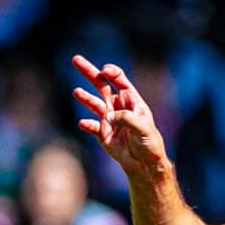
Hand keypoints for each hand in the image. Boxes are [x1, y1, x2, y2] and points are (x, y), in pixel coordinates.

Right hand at [71, 55, 167, 175]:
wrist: (144, 164)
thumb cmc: (149, 143)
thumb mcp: (143, 128)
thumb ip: (127, 118)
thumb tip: (108, 115)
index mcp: (131, 101)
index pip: (119, 80)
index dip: (111, 72)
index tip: (104, 71)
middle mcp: (118, 106)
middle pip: (102, 85)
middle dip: (90, 72)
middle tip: (75, 59)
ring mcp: (109, 119)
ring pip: (94, 103)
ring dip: (85, 98)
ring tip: (76, 92)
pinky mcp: (102, 133)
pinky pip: (92, 126)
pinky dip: (87, 124)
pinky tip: (83, 123)